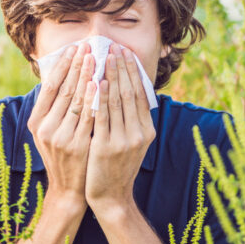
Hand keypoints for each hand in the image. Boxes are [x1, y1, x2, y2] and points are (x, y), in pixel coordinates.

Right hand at [27, 42, 95, 207]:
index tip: (73, 47)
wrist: (69, 188)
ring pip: (76, 99)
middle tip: (87, 45)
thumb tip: (64, 74)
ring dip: (87, 75)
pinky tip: (100, 82)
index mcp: (37, 121)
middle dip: (77, 65)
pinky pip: (88, 116)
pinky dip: (94, 98)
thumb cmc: (62, 153)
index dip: (63, 65)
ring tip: (95, 56)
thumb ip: (54, 106)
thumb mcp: (50, 131)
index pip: (50, 86)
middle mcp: (46, 128)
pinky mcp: (78, 145)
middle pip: (64, 89)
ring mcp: (61, 137)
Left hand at [85, 43, 155, 208]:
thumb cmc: (119, 164)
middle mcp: (139, 133)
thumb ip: (134, 118)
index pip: (141, 94)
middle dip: (122, 68)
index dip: (134, 72)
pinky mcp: (105, 146)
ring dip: (111, 76)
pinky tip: (96, 81)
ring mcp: (123, 140)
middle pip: (130, 93)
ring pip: (117, 101)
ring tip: (105, 57)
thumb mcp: (135, 141)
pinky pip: (102, 116)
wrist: (111, 195)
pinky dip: (100, 97)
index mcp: (147, 130)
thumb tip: (132, 88)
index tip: (127, 53)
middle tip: (115, 47)